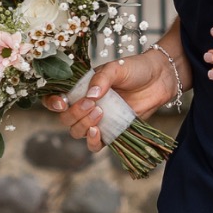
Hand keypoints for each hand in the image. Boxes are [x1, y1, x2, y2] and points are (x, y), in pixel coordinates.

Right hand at [40, 51, 175, 151]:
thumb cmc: (136, 69)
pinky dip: (92, 142)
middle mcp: (86, 105)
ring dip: (83, 126)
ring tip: (100, 113)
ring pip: (77, 132)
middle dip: (74, 114)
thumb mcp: (117, 67)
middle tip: (92, 104)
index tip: (62, 102)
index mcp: (81, 87)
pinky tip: (97, 133)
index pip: (56, 98)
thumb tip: (90, 95)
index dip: (52, 103)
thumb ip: (102, 79)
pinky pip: (95, 144)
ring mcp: (98, 119)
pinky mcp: (112, 131)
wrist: (160, 78)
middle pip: (65, 119)